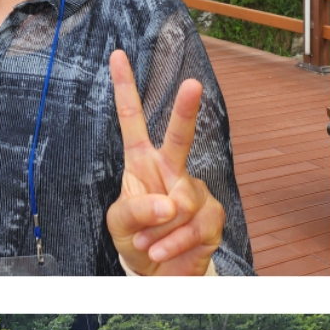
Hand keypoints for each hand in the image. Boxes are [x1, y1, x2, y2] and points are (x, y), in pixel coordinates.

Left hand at [104, 50, 224, 274]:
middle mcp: (171, 170)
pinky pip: (192, 227)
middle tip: (192, 85)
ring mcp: (194, 192)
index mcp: (142, 163)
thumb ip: (137, 209)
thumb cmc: (137, 239)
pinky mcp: (211, 216)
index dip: (125, 89)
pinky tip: (162, 251)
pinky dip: (172, 243)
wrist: (159, 273)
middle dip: (185, 110)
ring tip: (151, 242)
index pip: (132, 121)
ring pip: (179, 203)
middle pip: (178, 136)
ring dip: (159, 230)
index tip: (117, 56)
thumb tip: (170, 204)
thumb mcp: (120, 224)